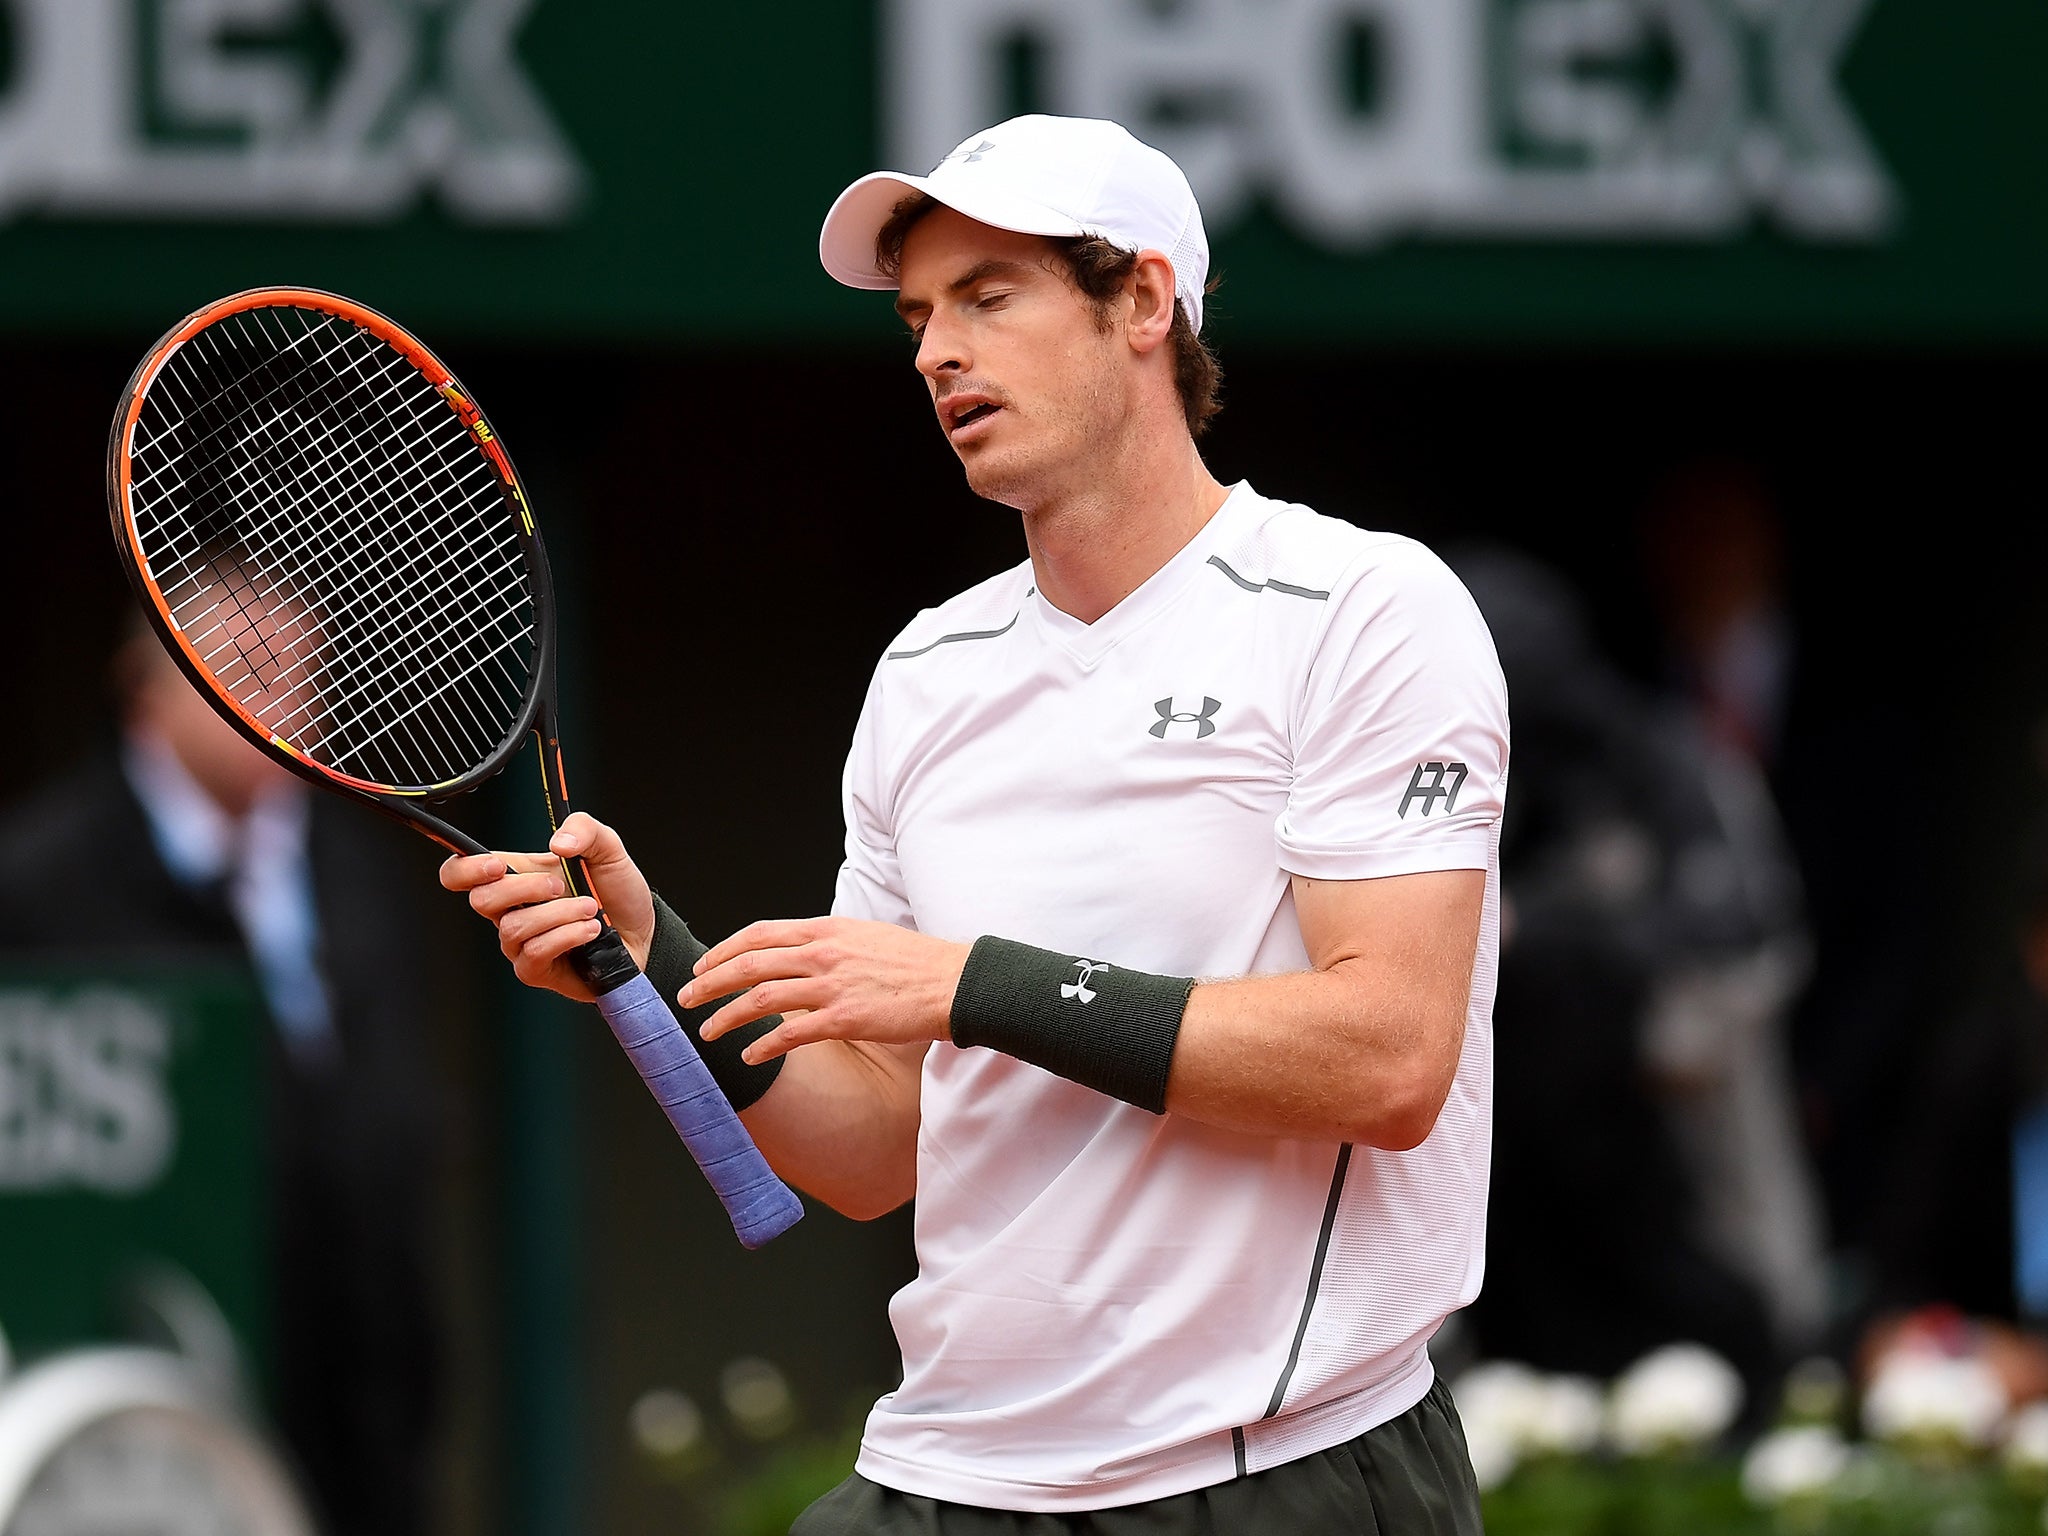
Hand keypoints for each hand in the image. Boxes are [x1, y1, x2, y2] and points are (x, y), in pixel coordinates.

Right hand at [438, 811, 653, 1002]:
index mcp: (514, 876)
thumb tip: (557, 843)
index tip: (497, 866)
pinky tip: (591, 930)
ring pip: (514, 927)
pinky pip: (534, 953)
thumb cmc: (616, 891)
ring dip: (559, 913)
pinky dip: (566, 936)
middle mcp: (509, 911)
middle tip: (561, 885)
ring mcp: (519, 943)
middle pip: (481, 900)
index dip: (465, 869)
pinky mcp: (534, 970)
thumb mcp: (608, 848)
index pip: (459, 874)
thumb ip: (585, 829)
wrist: (644, 931)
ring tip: (590, 908)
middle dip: (524, 888)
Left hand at [682, 917, 969, 1064]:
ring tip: (707, 1033)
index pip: (759, 934)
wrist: (953, 981)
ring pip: (760, 998)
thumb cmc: (915, 962)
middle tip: (685, 1000)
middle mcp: (823, 953)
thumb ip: (830, 943)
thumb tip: (802, 954)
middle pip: (748, 964)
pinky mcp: (845, 1018)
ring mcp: (832, 985)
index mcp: (826, 930)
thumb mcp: (865, 936)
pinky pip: (790, 1034)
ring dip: (726, 1017)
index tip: (702, 966)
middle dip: (709, 983)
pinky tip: (749, 1058)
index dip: (723, 950)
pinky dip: (763, 1046)